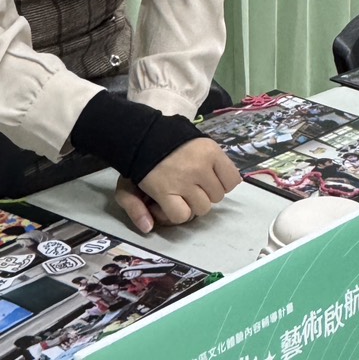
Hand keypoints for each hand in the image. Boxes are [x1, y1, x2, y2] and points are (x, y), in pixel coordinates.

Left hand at [115, 139, 240, 232]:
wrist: (148, 132)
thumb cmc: (140, 163)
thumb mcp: (126, 188)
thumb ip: (134, 209)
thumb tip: (148, 227)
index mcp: (164, 188)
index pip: (183, 216)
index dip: (177, 212)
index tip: (168, 203)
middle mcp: (185, 178)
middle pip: (203, 207)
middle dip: (194, 202)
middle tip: (185, 191)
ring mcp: (202, 165)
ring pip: (218, 195)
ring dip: (209, 192)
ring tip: (199, 181)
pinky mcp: (214, 152)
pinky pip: (232, 179)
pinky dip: (226, 181)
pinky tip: (214, 176)